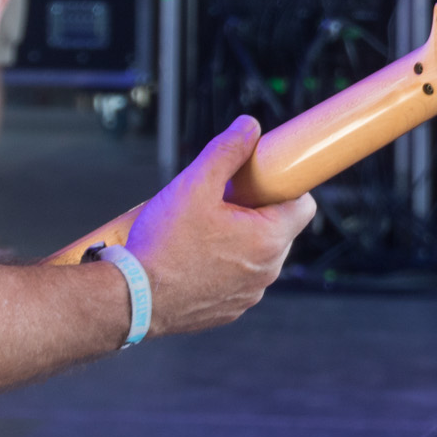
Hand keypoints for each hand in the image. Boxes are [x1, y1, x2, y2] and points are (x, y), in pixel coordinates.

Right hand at [123, 116, 315, 338]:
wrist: (133, 299)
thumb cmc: (164, 246)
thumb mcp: (193, 184)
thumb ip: (226, 151)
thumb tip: (248, 128)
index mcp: (268, 239)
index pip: (304, 204)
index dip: (283, 186)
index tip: (258, 181)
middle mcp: (267, 271)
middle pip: (278, 228)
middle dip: (255, 211)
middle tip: (219, 202)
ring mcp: (249, 294)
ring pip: (257, 254)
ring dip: (239, 239)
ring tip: (201, 230)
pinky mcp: (230, 309)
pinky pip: (237, 278)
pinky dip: (223, 266)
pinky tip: (194, 257)